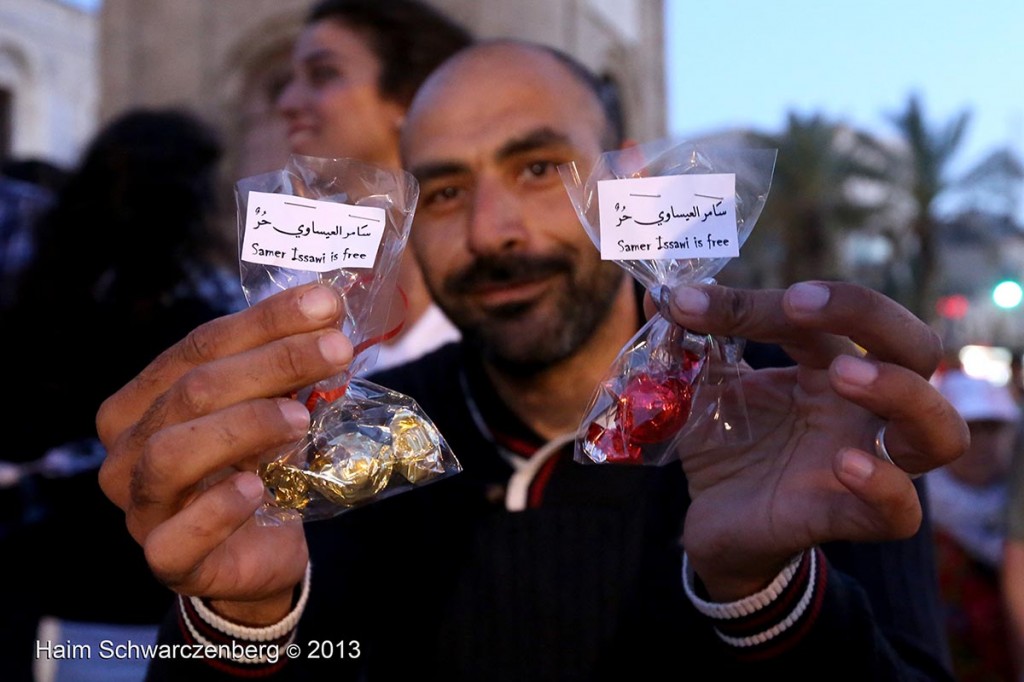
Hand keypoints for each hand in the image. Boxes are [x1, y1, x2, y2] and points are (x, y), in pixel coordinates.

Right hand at [98, 284, 352, 623]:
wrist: (261, 550)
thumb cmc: (257, 466)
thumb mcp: (266, 408)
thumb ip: (279, 365)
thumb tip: (326, 308)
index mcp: (141, 402)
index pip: (199, 346)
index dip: (264, 322)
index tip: (326, 304)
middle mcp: (126, 451)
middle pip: (192, 391)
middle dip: (273, 363)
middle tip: (337, 349)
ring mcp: (139, 508)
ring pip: (173, 454)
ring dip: (245, 426)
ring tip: (302, 418)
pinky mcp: (166, 560)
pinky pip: (177, 537)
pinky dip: (218, 509)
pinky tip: (258, 488)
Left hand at [657, 281, 967, 600]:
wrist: (717, 522)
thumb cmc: (727, 446)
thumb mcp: (704, 390)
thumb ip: (691, 344)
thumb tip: (658, 292)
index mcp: (828, 366)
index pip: (825, 316)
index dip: (763, 301)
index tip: (691, 303)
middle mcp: (860, 408)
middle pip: (915, 347)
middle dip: (867, 313)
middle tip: (799, 305)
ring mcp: (867, 461)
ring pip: (939, 430)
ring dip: (900, 392)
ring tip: (844, 376)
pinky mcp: (850, 517)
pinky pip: (902, 511)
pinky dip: (884, 486)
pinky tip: (844, 464)